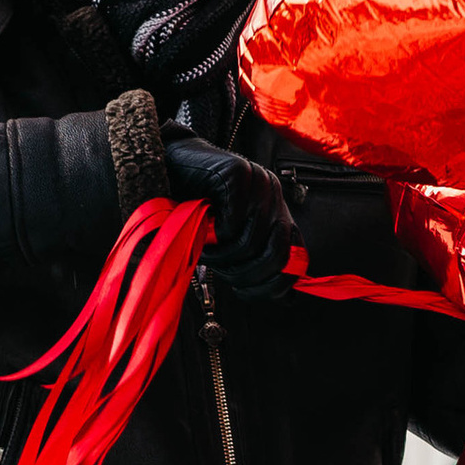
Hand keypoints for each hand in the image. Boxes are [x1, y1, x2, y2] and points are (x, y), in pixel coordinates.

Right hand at [164, 135, 292, 300]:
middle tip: (221, 272)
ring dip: (222, 257)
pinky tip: (202, 227)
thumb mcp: (230, 241)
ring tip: (205, 250)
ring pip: (250, 243)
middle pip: (277, 255)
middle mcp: (274, 195)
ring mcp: (259, 182)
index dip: (275, 284)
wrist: (168, 165)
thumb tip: (287, 299)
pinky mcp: (239, 174)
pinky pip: (231, 224)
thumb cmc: (196, 206)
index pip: (296, 257)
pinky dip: (213, 235)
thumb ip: (256, 263)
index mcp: (277, 211)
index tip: (246, 291)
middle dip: (245, 275)